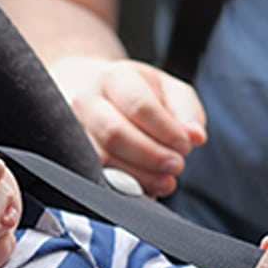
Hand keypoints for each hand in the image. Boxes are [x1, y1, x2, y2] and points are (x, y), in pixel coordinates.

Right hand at [50, 56, 206, 196]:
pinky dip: (125, 188)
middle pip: (115, 133)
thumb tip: (195, 137)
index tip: (187, 146)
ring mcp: (75, 130)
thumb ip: (186, 112)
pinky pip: (97, 177)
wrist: (97, 95)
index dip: (166, 130)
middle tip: (178, 166)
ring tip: (167, 182)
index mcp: (114, 78)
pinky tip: (147, 188)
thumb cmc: (142, 94)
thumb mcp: (169, 92)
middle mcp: (87, 101)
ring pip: (102, 159)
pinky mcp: (72, 157)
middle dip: (151, 155)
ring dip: (140, 177)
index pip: (139, 105)